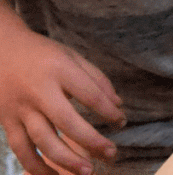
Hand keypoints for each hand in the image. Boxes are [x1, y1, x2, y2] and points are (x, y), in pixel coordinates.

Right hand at [0, 23, 124, 174]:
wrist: (0, 49)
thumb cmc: (42, 54)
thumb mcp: (72, 56)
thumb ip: (96, 79)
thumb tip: (118, 105)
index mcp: (60, 70)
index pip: (91, 95)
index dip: (109, 112)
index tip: (121, 122)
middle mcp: (39, 91)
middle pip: (67, 122)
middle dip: (91, 142)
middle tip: (111, 153)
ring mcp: (20, 108)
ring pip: (43, 141)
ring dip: (66, 160)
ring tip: (87, 171)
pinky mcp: (6, 121)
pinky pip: (21, 149)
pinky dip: (36, 167)